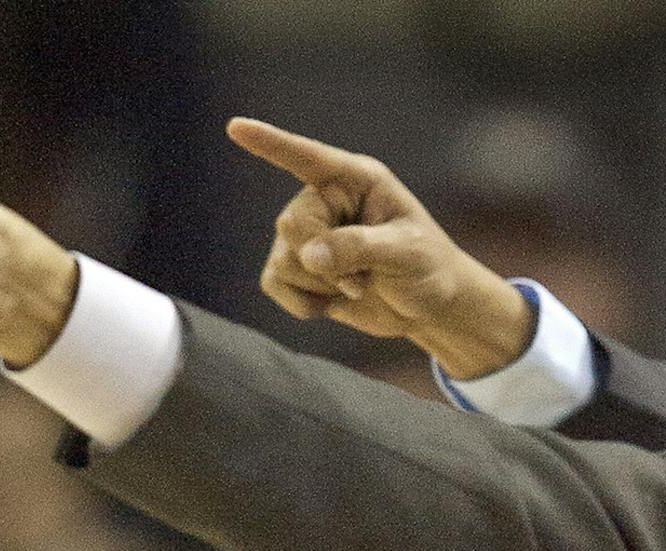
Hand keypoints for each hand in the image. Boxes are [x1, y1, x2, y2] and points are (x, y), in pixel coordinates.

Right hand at [227, 116, 535, 380]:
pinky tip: (332, 302)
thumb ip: (359, 248)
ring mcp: (308, 233)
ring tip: (358, 284)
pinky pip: (274, 282)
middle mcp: (324, 199)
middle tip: (365, 278)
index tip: (237, 127)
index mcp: (355, 180)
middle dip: (327, 263)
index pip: (307, 157)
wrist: (428, 307)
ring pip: (284, 259)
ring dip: (323, 285)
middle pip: (292, 225)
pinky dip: (304, 303)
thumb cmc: (428, 268)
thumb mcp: (406, 254)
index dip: (271, 143)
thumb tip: (308, 255)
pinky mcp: (297, 267)